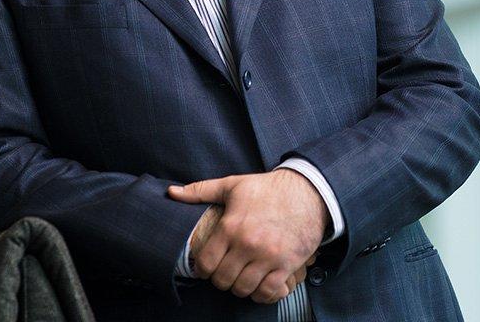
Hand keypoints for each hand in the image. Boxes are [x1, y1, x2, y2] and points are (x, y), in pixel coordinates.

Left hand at [169, 170, 327, 302]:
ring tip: (239, 278)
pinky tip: (258, 285)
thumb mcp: (231, 185)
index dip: (202, 270)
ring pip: (243, 288)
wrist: (308, 192)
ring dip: (239, 287)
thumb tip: (172, 192)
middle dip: (220, 279)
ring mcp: (268, 257)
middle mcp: (248, 244)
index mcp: (230, 227)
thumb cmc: (267, 189)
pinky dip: (260, 294)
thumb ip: (199, 191)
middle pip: (223, 279)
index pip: (206, 263)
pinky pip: (268, 292)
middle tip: (223, 273)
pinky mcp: (287, 265)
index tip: (206, 268)